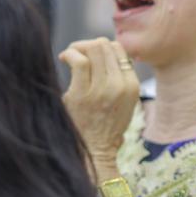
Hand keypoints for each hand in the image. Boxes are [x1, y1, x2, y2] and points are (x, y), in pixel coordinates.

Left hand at [59, 39, 139, 172]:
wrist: (95, 152)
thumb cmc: (105, 127)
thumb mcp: (124, 103)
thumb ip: (119, 79)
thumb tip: (104, 50)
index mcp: (132, 86)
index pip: (119, 49)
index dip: (102, 47)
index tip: (90, 55)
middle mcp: (120, 85)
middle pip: (105, 45)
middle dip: (88, 45)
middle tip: (76, 53)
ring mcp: (102, 89)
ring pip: (93, 49)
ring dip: (78, 47)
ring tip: (69, 56)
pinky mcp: (83, 94)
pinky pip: (79, 61)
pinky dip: (69, 54)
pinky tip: (63, 59)